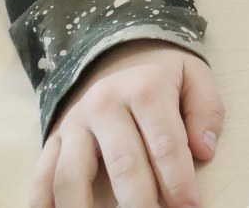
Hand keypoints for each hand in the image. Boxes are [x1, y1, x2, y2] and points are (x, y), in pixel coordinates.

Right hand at [32, 40, 222, 207]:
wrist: (120, 56)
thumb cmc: (164, 78)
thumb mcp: (195, 76)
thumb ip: (207, 109)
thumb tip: (204, 150)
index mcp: (145, 87)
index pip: (165, 143)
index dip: (179, 180)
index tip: (190, 206)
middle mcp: (104, 104)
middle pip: (122, 164)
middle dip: (140, 201)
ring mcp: (74, 124)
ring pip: (73, 176)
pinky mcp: (53, 140)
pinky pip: (41, 177)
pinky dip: (43, 204)